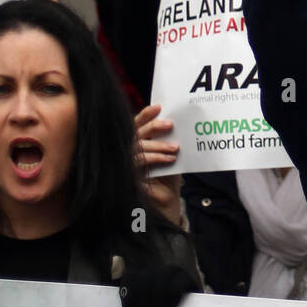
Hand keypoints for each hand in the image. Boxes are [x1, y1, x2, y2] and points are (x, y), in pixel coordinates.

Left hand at [113, 255, 197, 306]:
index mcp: (142, 274)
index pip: (130, 276)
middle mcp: (156, 269)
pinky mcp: (187, 278)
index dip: (129, 295)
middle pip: (144, 279)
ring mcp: (172, 271)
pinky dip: (172, 296)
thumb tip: (118, 283)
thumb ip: (131, 298)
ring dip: (157, 302)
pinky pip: (177, 284)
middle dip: (143, 303)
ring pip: (160, 280)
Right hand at [134, 103, 181, 227]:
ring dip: (157, 145)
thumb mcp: (170, 154)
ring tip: (175, 147)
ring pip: (137, 147)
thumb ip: (168, 139)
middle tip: (170, 124)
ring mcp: (128, 162)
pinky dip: (156, 158)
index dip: (146, 114)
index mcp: (139, 142)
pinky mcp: (130, 175)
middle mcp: (130, 150)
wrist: (167, 199)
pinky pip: (140, 162)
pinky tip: (170, 159)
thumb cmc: (168, 174)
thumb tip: (178, 120)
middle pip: (136, 133)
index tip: (159, 107)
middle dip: (152, 126)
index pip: (137, 124)